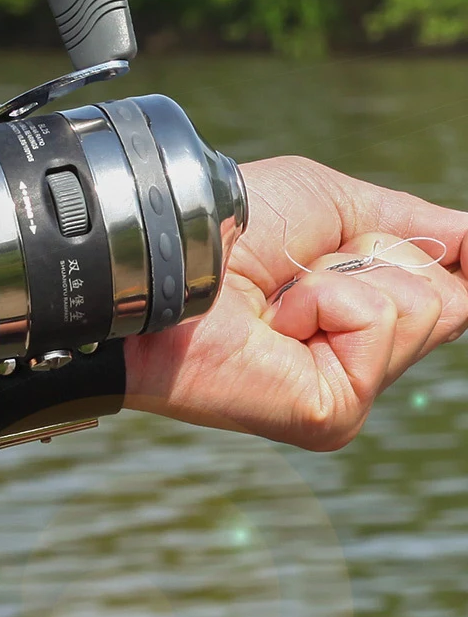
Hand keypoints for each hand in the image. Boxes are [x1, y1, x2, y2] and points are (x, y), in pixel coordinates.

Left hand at [124, 156, 467, 449]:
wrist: (175, 254)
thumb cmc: (237, 226)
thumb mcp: (339, 204)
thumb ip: (416, 224)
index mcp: (359, 312)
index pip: (450, 290)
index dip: (452, 257)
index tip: (452, 246)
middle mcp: (358, 357)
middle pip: (447, 300)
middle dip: (378, 255)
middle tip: (304, 266)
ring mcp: (348, 389)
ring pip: (425, 309)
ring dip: (347, 275)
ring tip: (282, 293)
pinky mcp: (332, 412)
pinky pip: (379, 324)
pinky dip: (328, 299)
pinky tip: (277, 320)